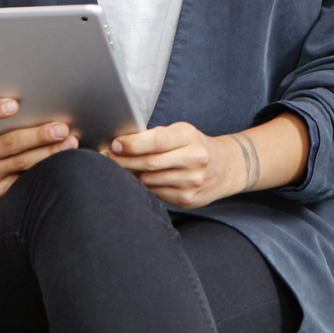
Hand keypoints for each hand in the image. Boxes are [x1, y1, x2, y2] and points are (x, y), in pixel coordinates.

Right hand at [0, 98, 77, 203]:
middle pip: (11, 142)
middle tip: (62, 129)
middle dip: (39, 135)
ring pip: (22, 162)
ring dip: (50, 152)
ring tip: (70, 143)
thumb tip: (45, 107)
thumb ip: (10, 119)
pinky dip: (46, 170)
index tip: (15, 104)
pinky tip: (63, 163)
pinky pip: (26, 181)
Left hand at [108, 122, 251, 209]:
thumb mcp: (182, 133)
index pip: (157, 141)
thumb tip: (121, 144)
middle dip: (124, 161)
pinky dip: (143, 186)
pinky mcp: (187, 199)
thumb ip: (156, 137)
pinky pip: (155, 193)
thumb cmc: (195, 146)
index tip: (115, 145)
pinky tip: (138, 179)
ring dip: (131, 174)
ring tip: (121, 167)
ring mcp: (192, 182)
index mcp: (190, 137)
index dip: (132, 144)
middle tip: (108, 157)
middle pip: (150, 163)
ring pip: (149, 180)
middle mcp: (194, 159)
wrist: (225, 167)